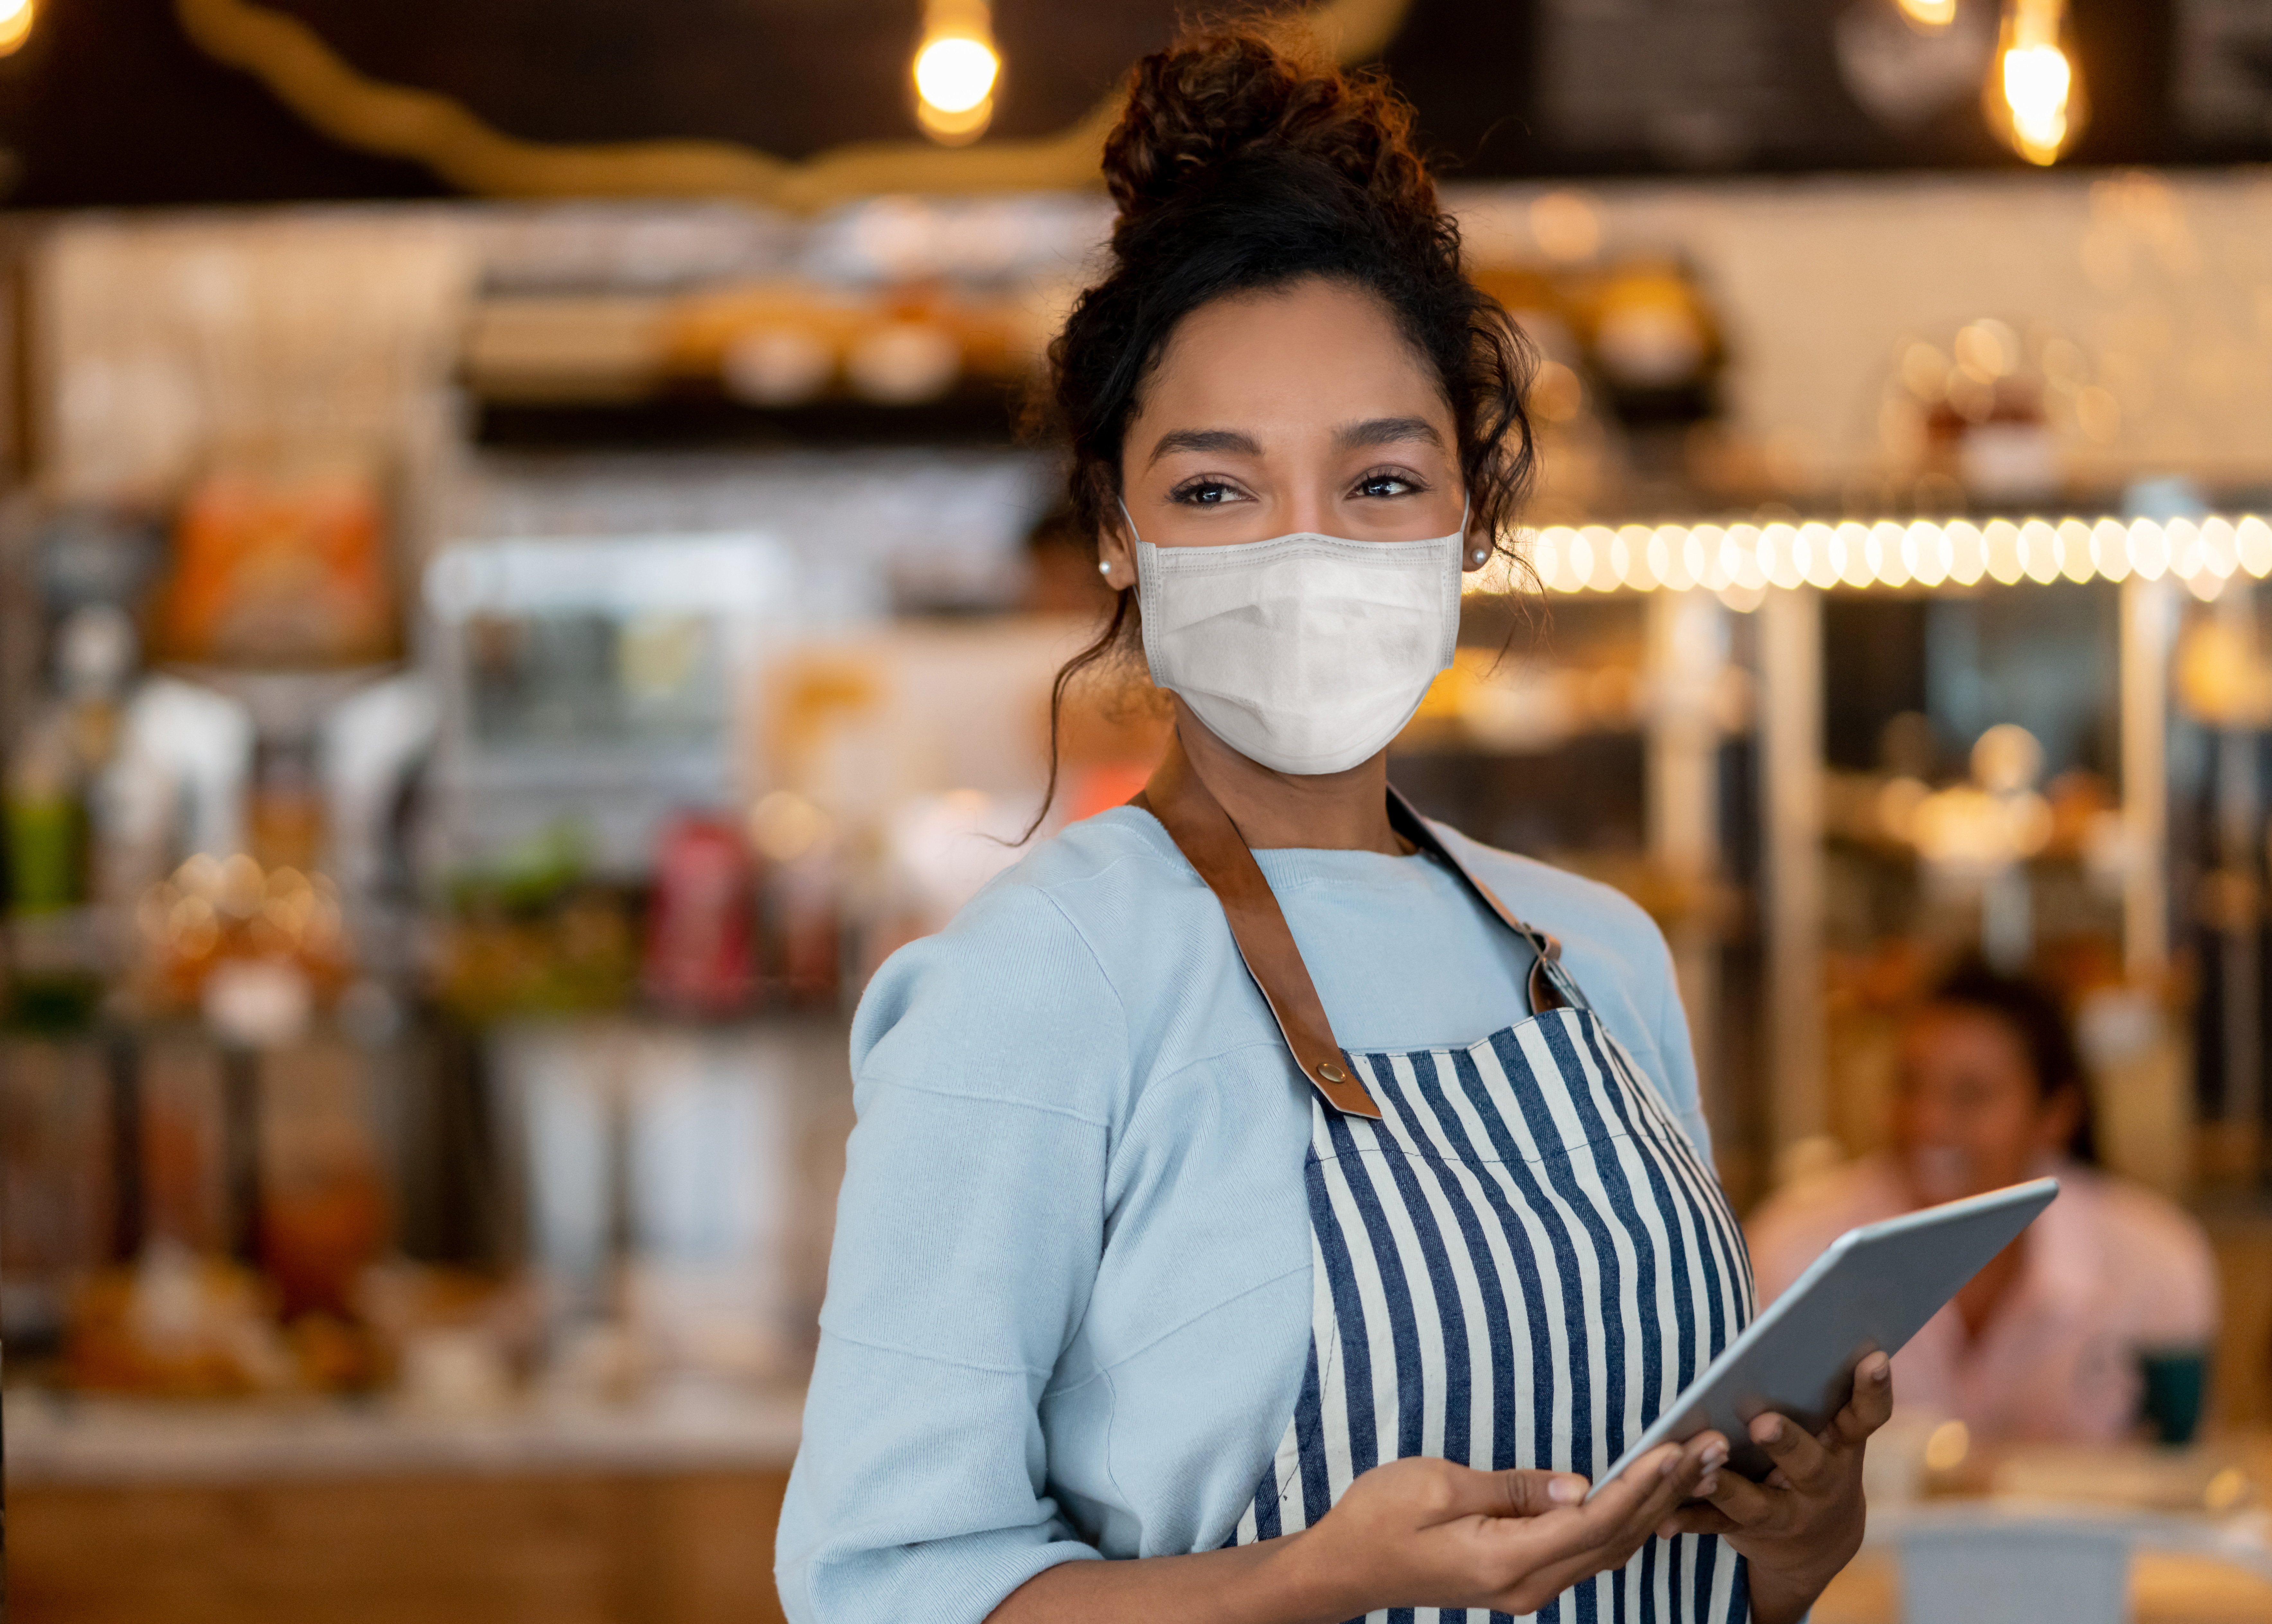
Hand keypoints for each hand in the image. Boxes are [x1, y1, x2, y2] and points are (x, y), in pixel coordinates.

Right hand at [1294, 1432, 1728, 1619]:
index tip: (1677, 1448)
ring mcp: (1526, 1586)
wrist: (1345, 1566)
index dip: (1639, 1484)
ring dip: (1657, 1506)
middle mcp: (1528, 1584)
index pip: (1593, 1521)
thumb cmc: (1379, 1517)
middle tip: (1712, 1448)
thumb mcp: (1437, 1486)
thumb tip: (1577, 1486)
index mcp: (1507, 1562)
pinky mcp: (1520, 1576)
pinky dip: (1627, 1521)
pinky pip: (1589, 1550)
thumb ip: (1512, 1489)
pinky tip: (1652, 1498)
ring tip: (1700, 1467)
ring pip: (1610, 1547)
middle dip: (1668, 1491)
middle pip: (1615, 1538)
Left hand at [1660, 1351, 1893, 1623]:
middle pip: (1808, 1464)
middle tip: (1763, 1422)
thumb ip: (1812, 1385)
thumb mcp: (1824, 1425)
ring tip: (1700, 1471)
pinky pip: (1715, 1526)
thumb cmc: (1811, 1452)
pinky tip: (1662, 1520)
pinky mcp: (1748, 1532)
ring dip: (1726, 1487)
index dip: (1873, 1389)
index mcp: (1842, 1445)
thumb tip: (1797, 1320)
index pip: (1866, 1416)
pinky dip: (1688, 1521)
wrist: (1817, 1542)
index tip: (1874, 1357)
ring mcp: (1787, 1514)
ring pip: (1757, 1504)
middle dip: (1786, 1443)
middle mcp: (1821, 1484)